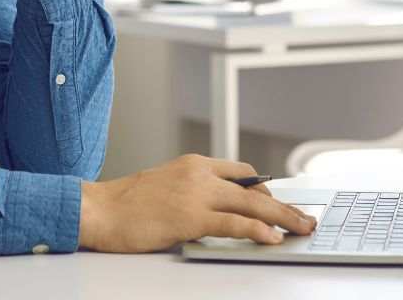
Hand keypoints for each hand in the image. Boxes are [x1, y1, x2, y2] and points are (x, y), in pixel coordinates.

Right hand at [78, 154, 316, 252]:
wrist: (98, 209)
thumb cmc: (125, 204)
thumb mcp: (165, 187)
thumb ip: (193, 192)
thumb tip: (218, 211)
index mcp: (193, 163)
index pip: (241, 171)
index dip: (265, 189)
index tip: (279, 204)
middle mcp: (198, 173)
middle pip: (254, 188)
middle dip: (283, 206)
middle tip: (304, 219)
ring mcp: (195, 193)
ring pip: (251, 205)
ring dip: (281, 218)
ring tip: (300, 229)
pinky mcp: (189, 216)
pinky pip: (232, 223)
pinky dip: (256, 230)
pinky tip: (271, 238)